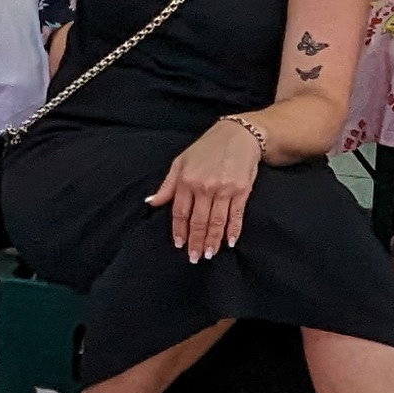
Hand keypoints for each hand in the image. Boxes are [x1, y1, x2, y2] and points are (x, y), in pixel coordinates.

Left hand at [149, 115, 265, 260]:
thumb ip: (167, 185)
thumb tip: (151, 202)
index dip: (179, 231)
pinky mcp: (242, 191)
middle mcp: (204, 187)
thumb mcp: (181, 161)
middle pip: (198, 221)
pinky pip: (236, 215)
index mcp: (186, 180)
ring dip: (213, 241)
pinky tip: (230, 242)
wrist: (239, 134)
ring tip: (210, 255)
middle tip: (195, 258)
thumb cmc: (207, 148)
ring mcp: (224, 189)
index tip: (179, 245)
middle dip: (196, 242)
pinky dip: (233, 230)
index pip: (180, 212)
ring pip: (216, 222)